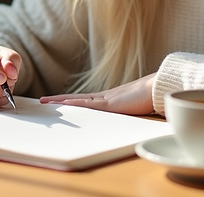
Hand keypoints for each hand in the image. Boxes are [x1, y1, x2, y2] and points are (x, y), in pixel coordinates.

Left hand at [39, 73, 155, 115]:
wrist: (160, 88)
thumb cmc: (153, 97)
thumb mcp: (138, 107)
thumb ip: (131, 111)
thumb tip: (130, 114)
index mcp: (111, 99)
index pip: (86, 100)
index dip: (71, 101)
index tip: (59, 102)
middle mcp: (106, 97)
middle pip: (77, 98)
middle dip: (59, 100)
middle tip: (42, 101)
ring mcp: (107, 99)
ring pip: (78, 101)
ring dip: (60, 102)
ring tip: (45, 102)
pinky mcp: (111, 104)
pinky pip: (88, 105)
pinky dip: (75, 105)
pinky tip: (63, 105)